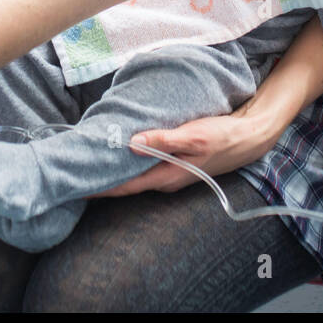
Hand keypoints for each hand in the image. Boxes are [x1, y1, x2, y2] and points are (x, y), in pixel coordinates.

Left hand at [90, 96, 274, 195]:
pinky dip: (127, 162)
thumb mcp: (194, 135)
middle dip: (101, 181)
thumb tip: (132, 143)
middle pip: (126, 184)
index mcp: (167, 176)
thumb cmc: (223, 136)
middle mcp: (165, 180)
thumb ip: (163, 140)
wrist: (249, 137)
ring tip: (87, 163)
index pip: (125, 186)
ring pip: (134, 176)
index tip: (75, 187)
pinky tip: (117, 153)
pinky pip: (143, 167)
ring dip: (113, 171)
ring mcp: (169, 173)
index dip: (99, 188)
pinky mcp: (173, 164)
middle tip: (72, 172)